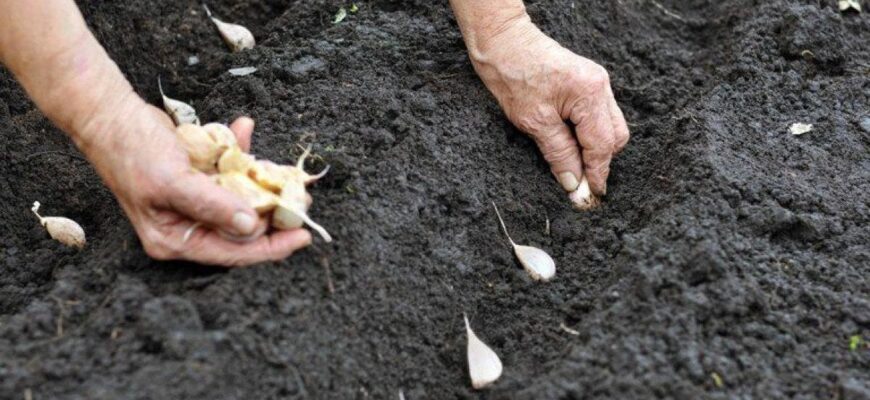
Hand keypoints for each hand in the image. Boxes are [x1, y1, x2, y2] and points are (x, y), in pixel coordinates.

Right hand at [76, 95, 311, 266]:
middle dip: (274, 213)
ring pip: (241, 200)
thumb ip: (213, 206)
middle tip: (302, 198)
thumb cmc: (132, 151)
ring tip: (288, 172)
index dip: (271, 247)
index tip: (303, 235)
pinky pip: (230, 172)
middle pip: (242, 229)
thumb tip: (252, 227)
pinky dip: (241, 153)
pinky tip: (244, 128)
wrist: (109, 112)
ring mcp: (195, 201)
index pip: (233, 253)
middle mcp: (187, 225)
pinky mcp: (199, 177)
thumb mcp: (174, 182)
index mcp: (176, 239)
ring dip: (264, 182)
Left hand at [470, 16, 628, 196]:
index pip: (603, 144)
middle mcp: (600, 86)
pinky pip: (597, 116)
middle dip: (600, 161)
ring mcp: (596, 83)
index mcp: (590, 94)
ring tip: (573, 165)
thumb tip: (573, 182)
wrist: (503, 43)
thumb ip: (559, 153)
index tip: (591, 196)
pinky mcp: (587, 83)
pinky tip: (571, 145)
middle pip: (615, 136)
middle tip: (580, 184)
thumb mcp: (534, 121)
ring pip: (609, 127)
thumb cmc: (513, 76)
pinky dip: (588, 134)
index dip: (597, 173)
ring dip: (595, 149)